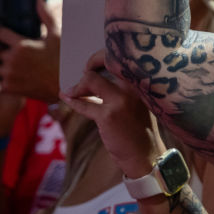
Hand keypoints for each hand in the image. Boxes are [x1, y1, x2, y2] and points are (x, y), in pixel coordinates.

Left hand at [0, 0, 61, 102]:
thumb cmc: (62, 60)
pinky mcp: (9, 87)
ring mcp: (9, 74)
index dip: (0, 30)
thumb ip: (45, 15)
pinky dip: (1, 75)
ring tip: (9, 60)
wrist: (66, 86)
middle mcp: (12, 60)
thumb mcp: (56, 36)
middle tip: (7, 46)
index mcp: (22, 45)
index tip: (5, 32)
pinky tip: (13, 72)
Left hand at [60, 50, 163, 178]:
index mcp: (144, 81)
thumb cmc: (139, 129)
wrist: (146, 156)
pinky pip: (84, 104)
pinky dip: (73, 101)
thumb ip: (119, 88)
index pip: (121, 57)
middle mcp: (135, 86)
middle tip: (83, 72)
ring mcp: (121, 100)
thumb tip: (91, 75)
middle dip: (90, 64)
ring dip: (79, 86)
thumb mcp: (136, 103)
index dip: (102, 57)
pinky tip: (67, 98)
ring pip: (91, 80)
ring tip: (71, 91)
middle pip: (106, 61)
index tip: (92, 66)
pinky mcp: (108, 116)